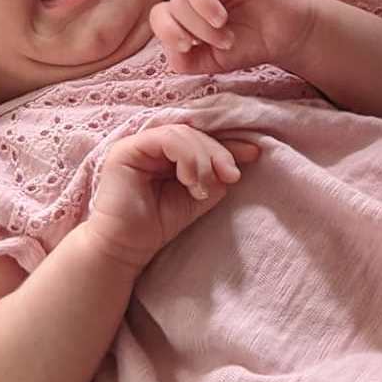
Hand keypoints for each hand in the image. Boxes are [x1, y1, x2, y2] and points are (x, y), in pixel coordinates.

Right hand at [88, 125, 257, 267]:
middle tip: (232, 175)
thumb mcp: (198, 196)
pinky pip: (166, 139)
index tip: (254, 154)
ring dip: (202, 159)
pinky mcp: (127, 149)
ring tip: (203, 188)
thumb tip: (237, 162)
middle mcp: (154, 143)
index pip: (203, 138)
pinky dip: (186, 157)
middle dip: (219, 152)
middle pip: (196, 133)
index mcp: (170, 152)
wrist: (127, 249)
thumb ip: (215, 176)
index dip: (229, 143)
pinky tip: (190, 181)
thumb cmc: (159, 223)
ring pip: (183, 134)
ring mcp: (139, 143)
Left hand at [150, 0, 314, 75]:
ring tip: (222, 21)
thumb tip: (171, 47)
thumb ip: (184, 62)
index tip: (189, 46)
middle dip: (198, 27)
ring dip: (202, 2)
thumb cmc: (249, 46)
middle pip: (178, 0)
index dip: (168, 31)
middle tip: (226, 41)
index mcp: (186, 12)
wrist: (288, 37)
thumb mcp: (211, 63)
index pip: (160, 13)